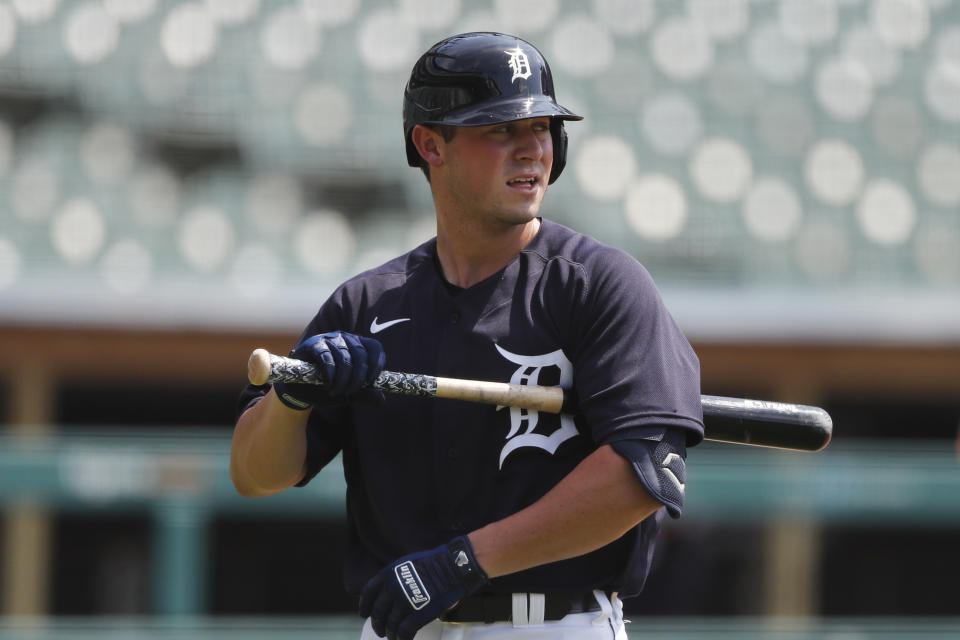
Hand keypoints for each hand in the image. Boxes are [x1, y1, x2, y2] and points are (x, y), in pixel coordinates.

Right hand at [273, 331, 384, 409]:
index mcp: (358, 345)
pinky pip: (327, 358)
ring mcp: (329, 339)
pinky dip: (330, 374)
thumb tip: (381, 400)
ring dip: (343, 379)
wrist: (300, 390)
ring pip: (344, 357)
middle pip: (360, 354)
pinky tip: (328, 384)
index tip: (370, 382)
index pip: (375, 348)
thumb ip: (364, 395)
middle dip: (357, 378)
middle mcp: (345, 338)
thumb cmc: (327, 387)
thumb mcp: (348, 394)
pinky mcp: (313, 345)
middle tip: (350, 392)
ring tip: (336, 392)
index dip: (376, 364)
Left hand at [359, 536, 488, 639]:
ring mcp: (404, 602)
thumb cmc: (435, 563)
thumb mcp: (407, 564)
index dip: (365, 606)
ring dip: (391, 634)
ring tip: (393, 637)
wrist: (454, 566)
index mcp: (388, 574)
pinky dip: (403, 638)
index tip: (365, 614)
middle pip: (378, 613)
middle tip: (381, 631)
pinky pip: (404, 632)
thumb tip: (390, 597)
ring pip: (390, 625)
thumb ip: (395, 579)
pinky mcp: (418, 614)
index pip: (368, 594)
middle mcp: (392, 588)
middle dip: (378, 625)